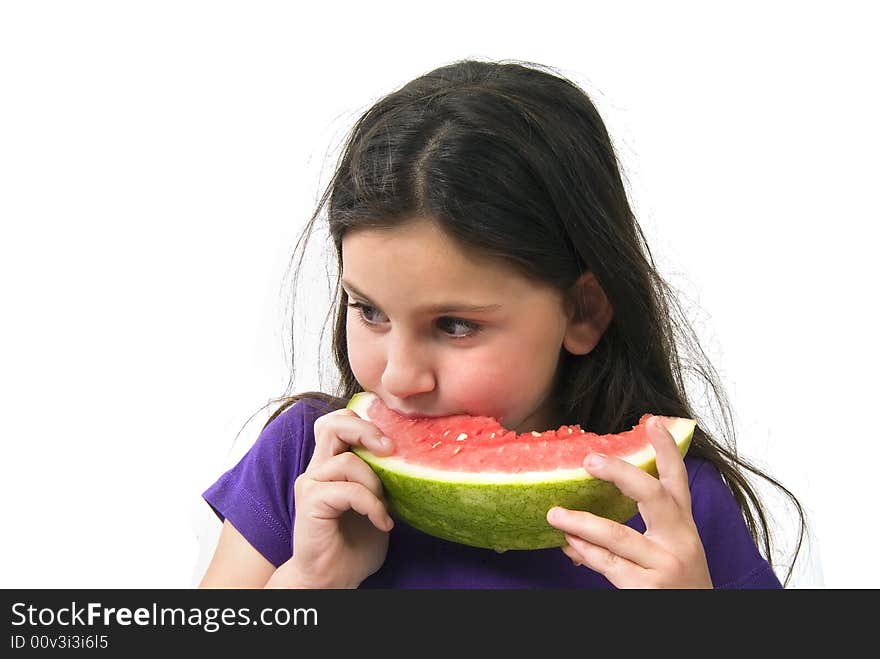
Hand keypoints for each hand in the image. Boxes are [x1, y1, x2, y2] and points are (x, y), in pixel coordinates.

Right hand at [285, 408, 394, 588]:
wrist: (332, 579)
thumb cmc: (355, 543)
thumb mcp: (378, 502)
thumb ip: (383, 476)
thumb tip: (413, 454)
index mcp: (332, 463)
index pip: (339, 421)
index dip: (364, 421)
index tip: (393, 441)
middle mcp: (318, 468)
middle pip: (333, 423)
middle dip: (366, 430)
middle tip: (390, 449)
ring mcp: (311, 483)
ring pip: (347, 460)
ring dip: (374, 482)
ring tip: (384, 507)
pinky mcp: (310, 502)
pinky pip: (348, 490)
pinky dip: (371, 505)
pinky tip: (382, 523)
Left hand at [546, 416, 711, 587]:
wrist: (696, 620)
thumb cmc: (676, 584)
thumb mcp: (670, 550)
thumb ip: (638, 531)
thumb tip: (587, 521)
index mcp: (684, 526)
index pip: (677, 480)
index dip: (666, 450)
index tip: (652, 421)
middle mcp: (680, 540)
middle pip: (651, 495)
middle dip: (620, 473)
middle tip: (589, 459)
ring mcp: (665, 564)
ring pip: (617, 535)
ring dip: (580, 522)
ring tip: (554, 513)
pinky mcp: (648, 588)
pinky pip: (608, 563)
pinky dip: (585, 552)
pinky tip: (569, 544)